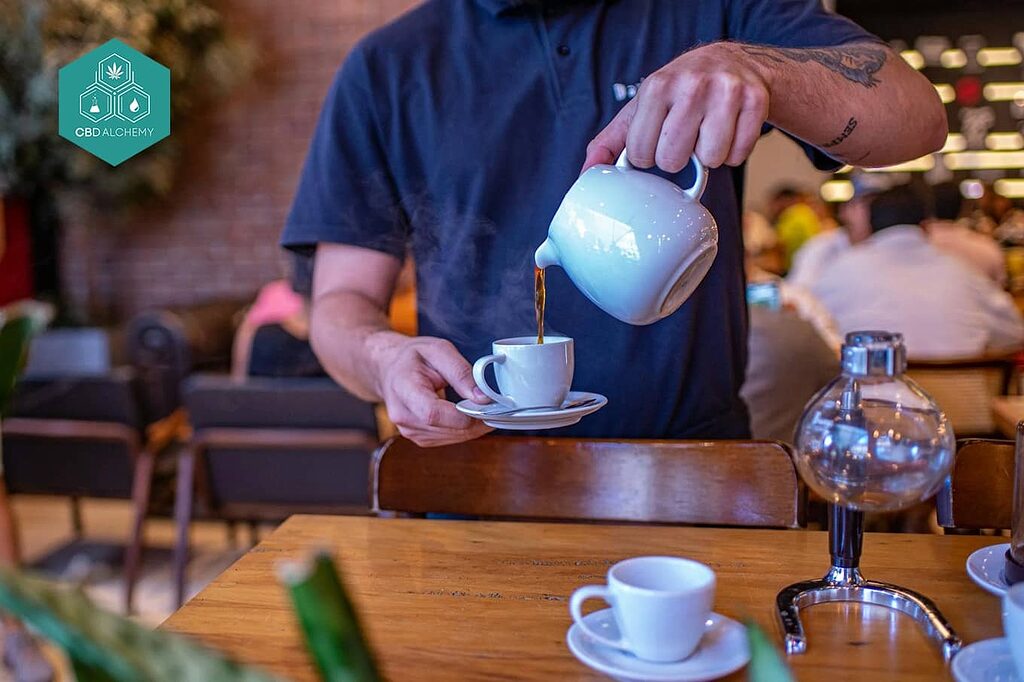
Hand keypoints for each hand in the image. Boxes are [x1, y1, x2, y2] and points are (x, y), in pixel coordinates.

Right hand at [371, 335, 492, 446]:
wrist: (390, 369)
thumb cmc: (413, 357)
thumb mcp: (438, 350)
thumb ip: (461, 372)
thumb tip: (482, 398)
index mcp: (403, 388)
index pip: (432, 413)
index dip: (463, 416)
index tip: (486, 407)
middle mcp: (402, 415)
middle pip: (446, 428)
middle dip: (475, 420)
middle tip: (495, 407)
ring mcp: (408, 430)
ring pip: (451, 437)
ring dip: (472, 427)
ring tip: (482, 408)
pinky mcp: (418, 437)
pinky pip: (448, 439)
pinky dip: (463, 429)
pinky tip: (467, 415)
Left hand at [584, 42, 770, 172]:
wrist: (730, 62)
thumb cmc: (679, 92)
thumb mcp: (641, 109)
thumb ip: (611, 142)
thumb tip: (588, 171)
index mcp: (657, 87)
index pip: (642, 154)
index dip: (648, 156)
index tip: (656, 141)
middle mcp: (692, 86)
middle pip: (674, 160)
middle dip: (677, 157)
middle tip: (682, 138)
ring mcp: (726, 92)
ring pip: (710, 160)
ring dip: (707, 156)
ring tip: (706, 132)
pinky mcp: (755, 102)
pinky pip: (739, 156)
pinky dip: (733, 153)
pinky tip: (728, 131)